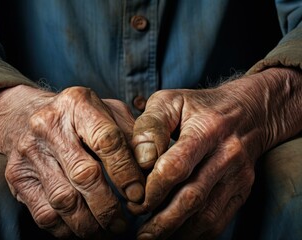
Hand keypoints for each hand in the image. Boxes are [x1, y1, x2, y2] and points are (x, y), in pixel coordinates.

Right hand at [0, 85, 144, 237]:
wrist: (24, 117)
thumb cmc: (77, 118)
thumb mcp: (107, 112)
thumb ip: (131, 135)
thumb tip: (151, 168)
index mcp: (78, 104)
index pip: (107, 141)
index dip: (126, 173)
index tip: (138, 195)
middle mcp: (49, 125)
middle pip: (85, 175)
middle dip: (109, 207)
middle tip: (124, 223)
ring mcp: (30, 151)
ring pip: (64, 199)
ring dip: (90, 224)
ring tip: (107, 230)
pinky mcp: (17, 176)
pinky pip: (44, 213)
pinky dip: (66, 230)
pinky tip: (82, 228)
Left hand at [129, 68, 301, 238]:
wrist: (246, 112)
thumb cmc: (198, 107)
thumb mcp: (169, 101)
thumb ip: (150, 126)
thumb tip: (140, 160)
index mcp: (206, 128)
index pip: (176, 166)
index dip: (153, 189)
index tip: (134, 201)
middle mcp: (227, 153)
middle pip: (192, 197)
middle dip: (162, 220)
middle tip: (140, 233)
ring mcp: (238, 175)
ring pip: (207, 214)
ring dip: (177, 231)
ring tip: (152, 237)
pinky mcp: (242, 189)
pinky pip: (220, 219)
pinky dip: (196, 233)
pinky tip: (176, 234)